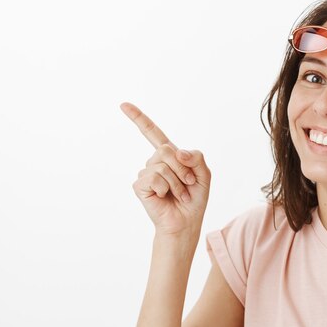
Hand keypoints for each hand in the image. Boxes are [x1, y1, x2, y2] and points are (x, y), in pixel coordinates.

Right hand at [120, 102, 210, 235]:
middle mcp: (155, 162)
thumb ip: (196, 157)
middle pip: (166, 150)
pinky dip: (165, 188)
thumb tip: (177, 152)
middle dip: (182, 169)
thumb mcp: (204, 174)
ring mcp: (146, 173)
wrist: (186, 222)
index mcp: (170, 155)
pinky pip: (155, 178)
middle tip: (188, 184)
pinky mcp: (140, 186)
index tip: (123, 105)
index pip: (152, 133)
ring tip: (179, 194)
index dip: (138, 118)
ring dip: (177, 182)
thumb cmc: (194, 199)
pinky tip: (164, 197)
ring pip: (162, 166)